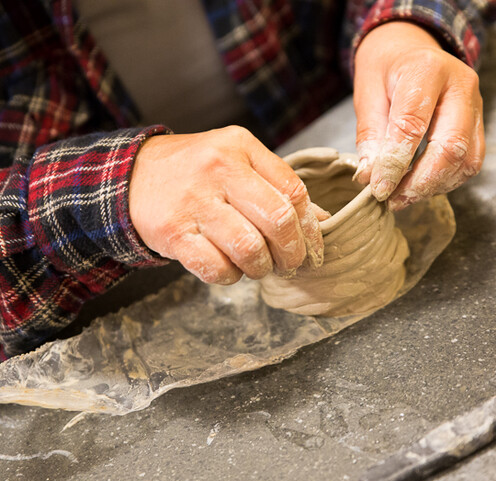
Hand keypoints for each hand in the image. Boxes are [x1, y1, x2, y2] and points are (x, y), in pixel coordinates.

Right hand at [129, 126, 324, 284]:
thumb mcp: (237, 162)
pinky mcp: (173, 233)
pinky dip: (231, 276)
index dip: (311, 226)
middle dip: (293, 252)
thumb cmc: (195, 172)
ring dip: (261, 267)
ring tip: (258, 266)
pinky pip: (217, 267)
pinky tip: (230, 267)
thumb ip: (277, 186)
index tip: (314, 247)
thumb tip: (321, 221)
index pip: (294, 190)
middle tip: (291, 263)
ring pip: (249, 248)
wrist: (131, 176)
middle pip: (278, 220)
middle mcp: (218, 170)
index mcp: (240, 147)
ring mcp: (194, 202)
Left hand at [353, 21, 484, 209]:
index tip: (378, 189)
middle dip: (420, 183)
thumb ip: (370, 136)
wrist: (410, 50)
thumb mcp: (367, 95)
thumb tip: (370, 178)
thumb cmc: (386, 71)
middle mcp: (461, 85)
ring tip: (402, 197)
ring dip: (434, 186)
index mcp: (426, 70)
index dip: (395, 163)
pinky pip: (471, 161)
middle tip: (393, 201)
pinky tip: (421, 186)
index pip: (413, 125)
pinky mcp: (479, 123)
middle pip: (451, 146)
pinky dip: (446, 181)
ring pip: (466, 160)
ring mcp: (476, 105)